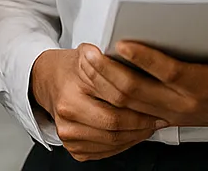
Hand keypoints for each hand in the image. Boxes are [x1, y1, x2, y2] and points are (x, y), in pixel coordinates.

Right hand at [30, 48, 166, 160]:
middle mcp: (68, 116)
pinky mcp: (73, 148)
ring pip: (112, 142)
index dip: (140, 105)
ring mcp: (68, 135)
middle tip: (158, 117)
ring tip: (150, 124)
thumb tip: (138, 59)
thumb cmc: (72, 68)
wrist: (48, 82)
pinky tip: (134, 133)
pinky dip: (123, 144)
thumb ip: (109, 59)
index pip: (114, 102)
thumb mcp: (89, 55)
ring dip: (135, 136)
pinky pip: (105, 152)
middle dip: (141, 124)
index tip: (158, 103)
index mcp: (72, 93)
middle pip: (114, 126)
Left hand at [84, 40, 207, 140]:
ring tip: (85, 59)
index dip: (145, 59)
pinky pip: (127, 110)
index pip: (169, 74)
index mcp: (204, 88)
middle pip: (137, 92)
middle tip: (88, 51)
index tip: (123, 42)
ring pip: (126, 104)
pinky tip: (92, 78)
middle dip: (109, 72)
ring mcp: (169, 112)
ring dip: (102, 83)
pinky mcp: (162, 115)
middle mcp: (182, 104)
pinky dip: (107, 95)